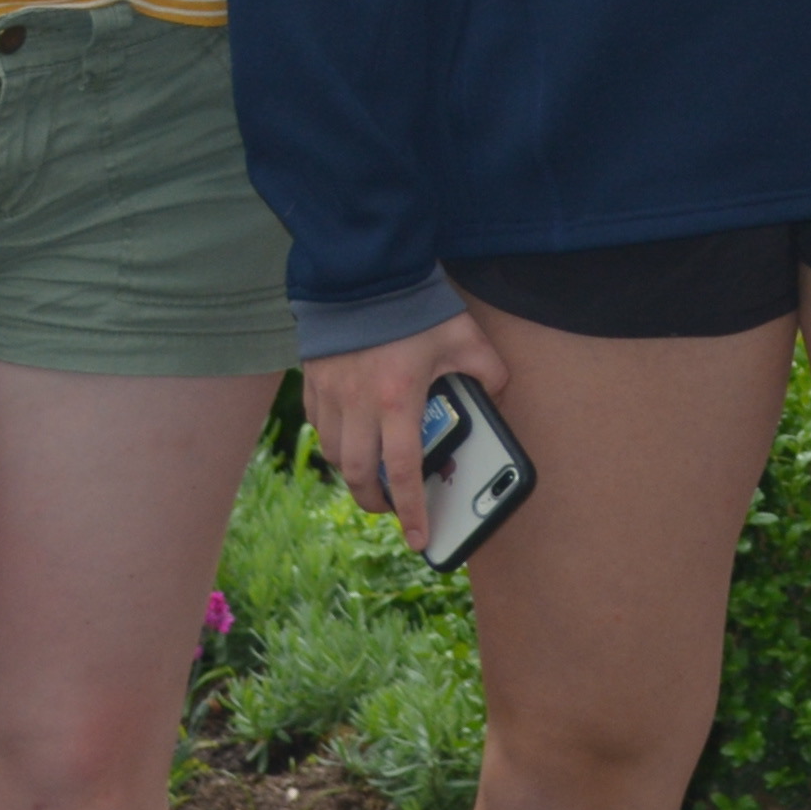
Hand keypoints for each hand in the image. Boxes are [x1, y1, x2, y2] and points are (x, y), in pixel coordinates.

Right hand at [303, 306, 514, 553]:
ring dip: (354, 476)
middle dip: (376, 502)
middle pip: (359, 475)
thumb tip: (497, 396)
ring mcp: (331, 395)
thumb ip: (488, 372)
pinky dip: (336, 444)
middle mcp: (359, 405)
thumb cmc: (416, 307)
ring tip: (373, 480)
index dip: (412, 510)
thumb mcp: (466, 338)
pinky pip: (320, 428)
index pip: (403, 471)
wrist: (364, 271)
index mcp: (399, 399)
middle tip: (393, 509)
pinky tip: (353, 441)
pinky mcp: (313, 382)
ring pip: (334, 456)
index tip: (419, 537)